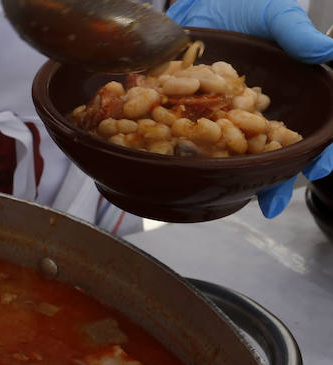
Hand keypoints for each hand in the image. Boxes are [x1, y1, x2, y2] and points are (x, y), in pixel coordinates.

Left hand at [167, 0, 332, 216]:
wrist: (195, 5)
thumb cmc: (243, 5)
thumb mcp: (272, 12)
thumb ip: (294, 31)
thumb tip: (326, 52)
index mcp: (285, 95)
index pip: (308, 130)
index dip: (320, 151)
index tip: (319, 166)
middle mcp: (255, 113)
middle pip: (272, 153)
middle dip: (276, 178)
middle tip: (273, 202)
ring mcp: (223, 117)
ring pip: (234, 155)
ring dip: (235, 177)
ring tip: (235, 196)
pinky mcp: (190, 114)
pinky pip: (190, 140)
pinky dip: (190, 156)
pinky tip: (188, 173)